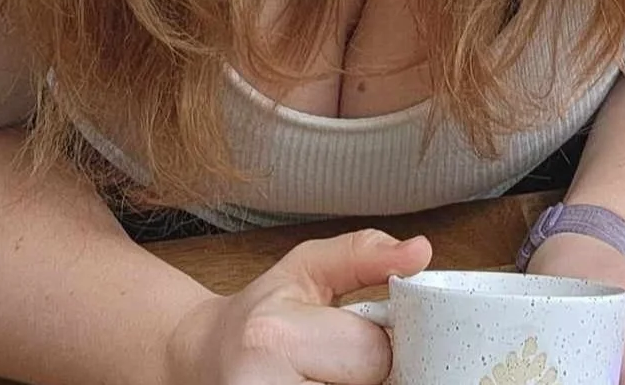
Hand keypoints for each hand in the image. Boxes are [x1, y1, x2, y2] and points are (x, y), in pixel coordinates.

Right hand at [165, 227, 431, 384]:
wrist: (206, 361)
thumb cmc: (260, 317)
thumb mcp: (306, 269)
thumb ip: (363, 255)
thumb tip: (419, 253)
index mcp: (274, 337)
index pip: (373, 354)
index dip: (370, 342)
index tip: (345, 335)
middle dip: (362, 374)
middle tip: (329, 360)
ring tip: (322, 374)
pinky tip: (317, 384)